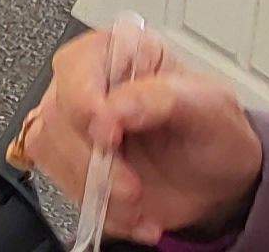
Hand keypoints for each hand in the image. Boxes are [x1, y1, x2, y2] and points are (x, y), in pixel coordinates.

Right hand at [13, 26, 263, 242]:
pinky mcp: (69, 159)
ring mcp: (74, 123)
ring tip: (139, 205)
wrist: (219, 180)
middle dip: (92, 162)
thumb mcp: (208, 107)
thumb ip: (163, 97)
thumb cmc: (214, 132)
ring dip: (95, 191)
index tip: (108, 137)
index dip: (83, 102)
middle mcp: (89, 82)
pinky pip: (61, 185)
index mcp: (120, 51)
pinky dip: (100, 211)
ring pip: (49, 151)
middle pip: (56, 115)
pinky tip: (135, 216)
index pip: (75, 67)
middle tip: (132, 188)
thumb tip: (114, 107)